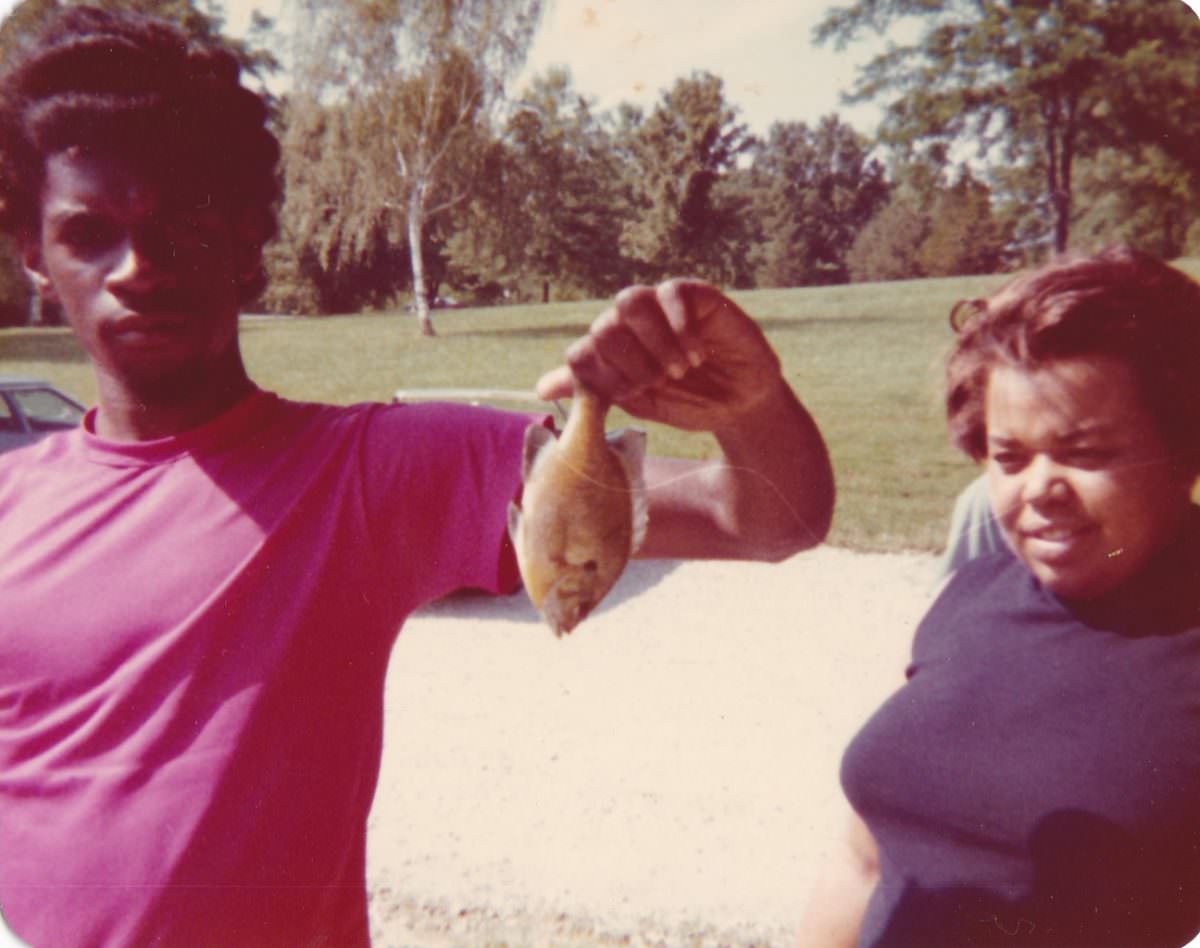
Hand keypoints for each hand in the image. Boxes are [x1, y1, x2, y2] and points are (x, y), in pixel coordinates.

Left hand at [535, 279, 782, 431]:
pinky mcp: (694, 294)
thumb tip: (541, 388)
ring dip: (652, 343)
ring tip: (680, 368)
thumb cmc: (689, 402)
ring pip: (629, 302)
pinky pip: (671, 292)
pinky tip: (697, 352)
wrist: (740, 403)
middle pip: (603, 328)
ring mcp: (660, 305)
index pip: (580, 354)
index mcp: (610, 350)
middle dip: (632, 366)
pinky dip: (679, 327)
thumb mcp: (638, 402)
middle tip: (663, 382)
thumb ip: (593, 390)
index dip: (604, 379)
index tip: (636, 396)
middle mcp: (629, 323)